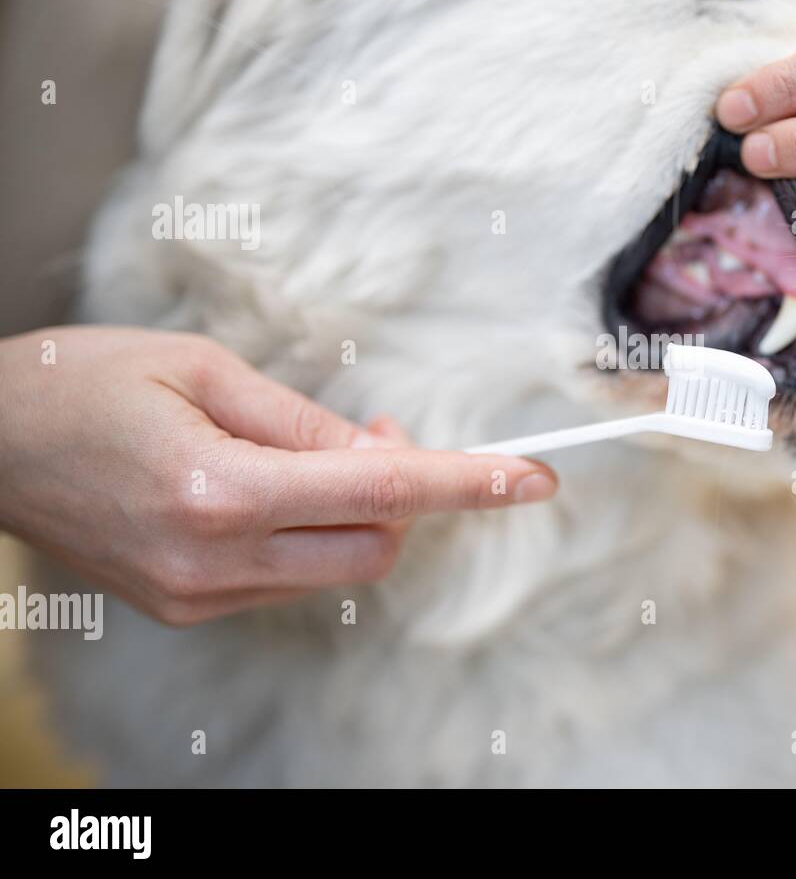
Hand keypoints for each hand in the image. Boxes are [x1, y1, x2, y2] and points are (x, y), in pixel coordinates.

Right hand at [0, 326, 556, 624]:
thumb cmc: (81, 384)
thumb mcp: (198, 368)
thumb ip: (302, 421)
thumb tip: (383, 451)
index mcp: (219, 489)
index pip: (382, 490)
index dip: (468, 483)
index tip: (533, 478)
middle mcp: (214, 559)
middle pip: (376, 547)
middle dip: (405, 495)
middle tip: (375, 431)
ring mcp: (198, 596)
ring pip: (337, 568)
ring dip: (356, 513)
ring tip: (304, 453)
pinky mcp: (187, 608)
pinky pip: (290, 578)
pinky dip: (311, 534)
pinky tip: (272, 490)